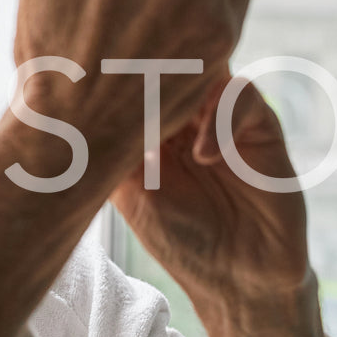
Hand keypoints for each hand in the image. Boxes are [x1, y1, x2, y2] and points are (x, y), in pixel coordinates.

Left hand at [111, 67, 309, 313]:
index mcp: (152, 121)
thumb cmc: (181, 238)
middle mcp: (188, 111)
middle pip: (170, 59)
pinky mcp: (261, 126)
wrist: (240, 278)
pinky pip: (242, 94)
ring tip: (165, 135)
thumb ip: (109, 146)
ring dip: (183, 91)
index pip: (133, 73)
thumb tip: (74, 102)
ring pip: (204, 67)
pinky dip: (221, 116)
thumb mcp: (129, 192)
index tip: (93, 75)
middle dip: (148, 67)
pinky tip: (203, 156)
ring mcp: (224, 115)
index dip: (115, 68)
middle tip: (127, 84)